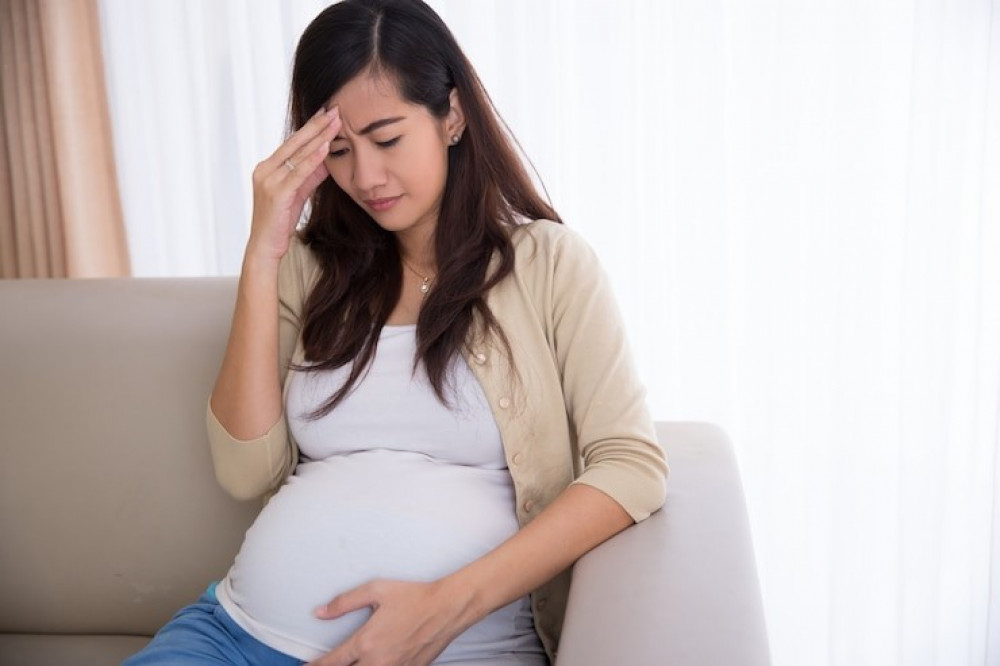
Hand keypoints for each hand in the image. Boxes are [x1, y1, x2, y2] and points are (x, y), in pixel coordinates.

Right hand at [247, 106, 340, 263]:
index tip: (326, 113)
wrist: (265, 248)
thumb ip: (309, 176)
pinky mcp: (276, 193)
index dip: (310, 128)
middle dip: (316, 125)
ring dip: (319, 136)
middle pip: (295, 142)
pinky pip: (298, 172)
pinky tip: (325, 147)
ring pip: (298, 154)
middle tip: (334, 109)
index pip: (292, 143)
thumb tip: (326, 158)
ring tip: (335, 122)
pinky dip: (312, 159)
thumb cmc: (280, 222)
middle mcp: (265, 170)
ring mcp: (269, 180)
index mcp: (268, 168)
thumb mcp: (297, 194)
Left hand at [307, 578, 477, 665]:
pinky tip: (375, 664)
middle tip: (327, 665)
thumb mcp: (376, 590)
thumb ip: (345, 602)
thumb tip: (321, 612)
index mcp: (366, 641)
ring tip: (353, 664)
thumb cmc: (414, 597)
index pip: (332, 662)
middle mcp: (378, 661)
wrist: (447, 608)